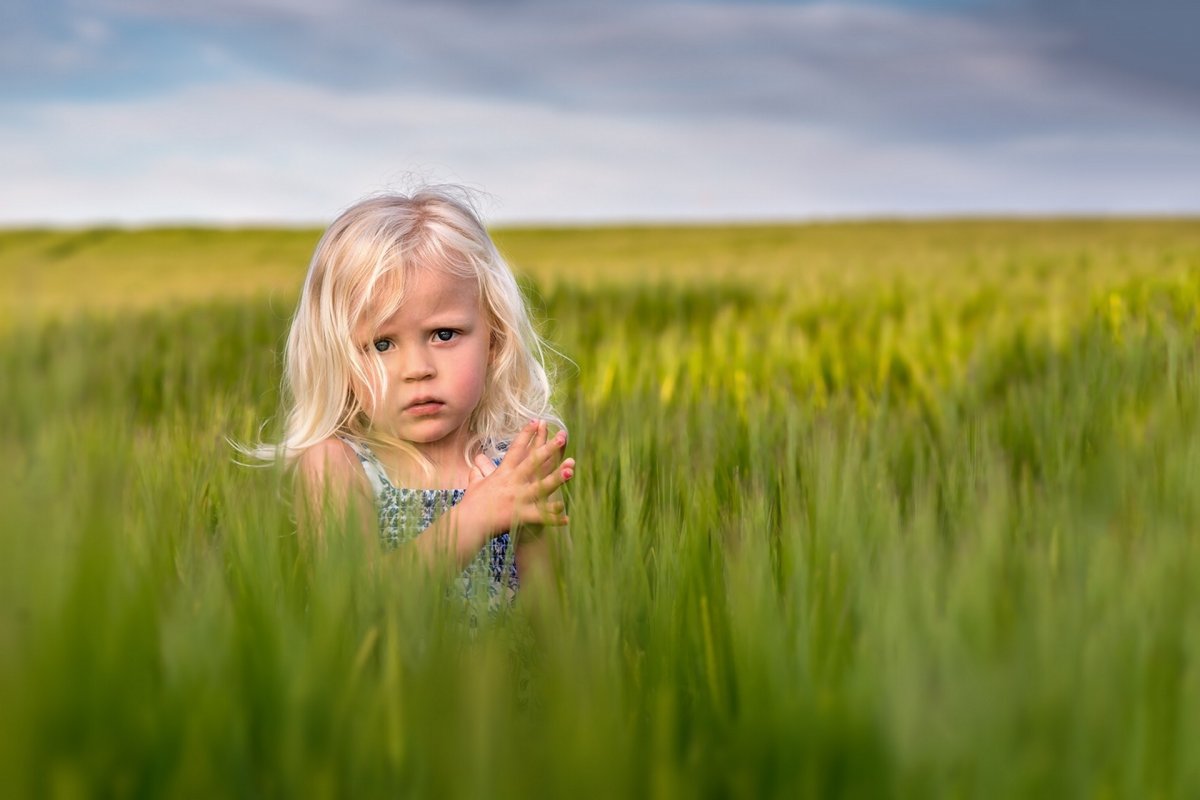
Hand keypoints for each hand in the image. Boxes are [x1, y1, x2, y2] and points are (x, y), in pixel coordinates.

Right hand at [459, 419, 574, 536]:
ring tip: (571, 470)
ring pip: (541, 486)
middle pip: (533, 461)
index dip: (527, 434)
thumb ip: (478, 474)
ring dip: (557, 478)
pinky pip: (539, 516)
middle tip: (563, 436)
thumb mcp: (474, 486)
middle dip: (549, 448)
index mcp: (503, 473)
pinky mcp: (519, 515)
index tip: (537, 421)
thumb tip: (476, 466)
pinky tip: (566, 517)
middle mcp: (512, 482)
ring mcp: (517, 498)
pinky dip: (552, 517)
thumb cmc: (470, 505)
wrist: (467, 524)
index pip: (516, 449)